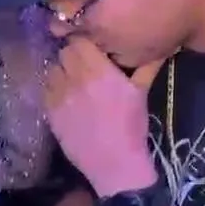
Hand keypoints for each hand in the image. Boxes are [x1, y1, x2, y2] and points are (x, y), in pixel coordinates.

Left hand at [45, 36, 161, 195]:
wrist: (115, 164)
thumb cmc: (131, 127)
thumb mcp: (141, 93)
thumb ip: (146, 66)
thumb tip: (159, 46)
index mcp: (99, 70)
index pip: (79, 41)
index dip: (84, 44)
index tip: (92, 51)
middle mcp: (76, 79)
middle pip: (64, 53)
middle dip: (72, 56)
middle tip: (83, 66)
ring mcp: (60, 96)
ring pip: (52, 70)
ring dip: (62, 72)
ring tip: (73, 82)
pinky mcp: (50, 112)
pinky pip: (46, 90)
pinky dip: (54, 90)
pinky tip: (66, 98)